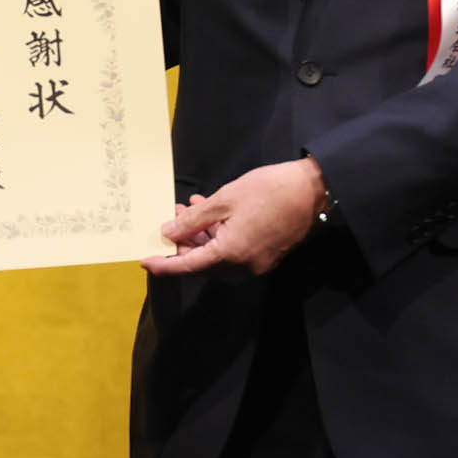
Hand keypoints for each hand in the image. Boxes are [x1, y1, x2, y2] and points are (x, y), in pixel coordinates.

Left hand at [144, 159, 323, 277]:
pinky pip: (233, 251)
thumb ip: (193, 221)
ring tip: (188, 208)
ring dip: (200, 236)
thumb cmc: (268, 190)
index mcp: (231, 255)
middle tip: (169, 219)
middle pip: (202, 264)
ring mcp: (257, 262)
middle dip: (183, 244)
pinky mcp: (265, 254)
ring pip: (217, 256)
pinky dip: (217, 236)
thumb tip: (169, 233)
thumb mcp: (224, 200)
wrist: (313, 190)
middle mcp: (244, 266)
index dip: (164, 265)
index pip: (189, 267)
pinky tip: (210, 212)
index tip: (144, 261)